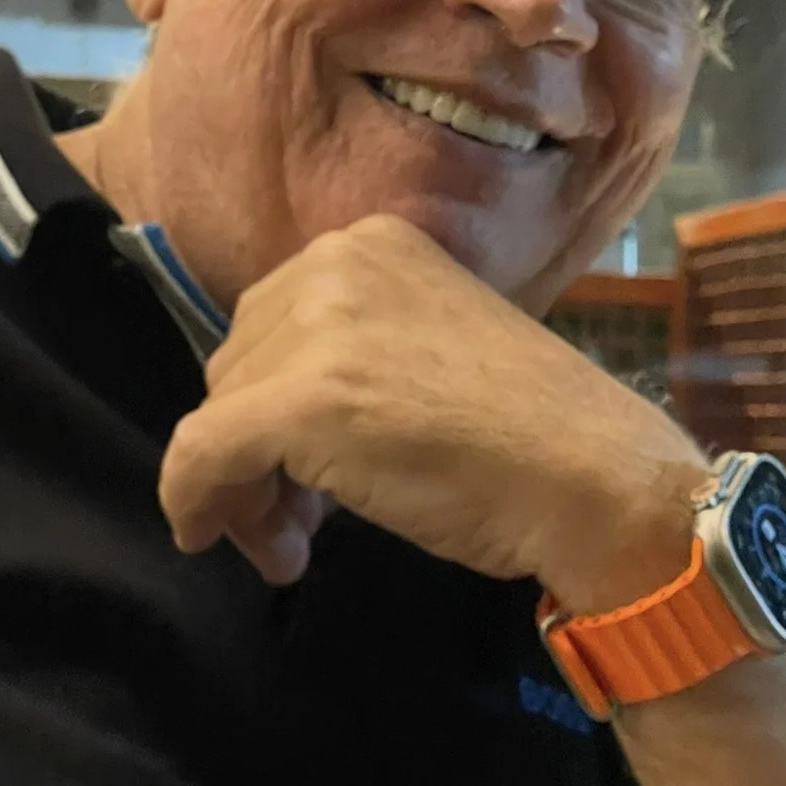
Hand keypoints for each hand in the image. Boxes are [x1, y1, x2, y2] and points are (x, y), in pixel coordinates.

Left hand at [159, 215, 706, 610]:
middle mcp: (334, 260)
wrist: (590, 475)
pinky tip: (212, 536)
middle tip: (299, 520)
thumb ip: (352, 354)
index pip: (275, 322)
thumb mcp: (427, 348)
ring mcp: (317, 325)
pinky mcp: (298, 399)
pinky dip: (194, 499)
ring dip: (244, 484)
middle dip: (255, 445)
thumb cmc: (530, 426)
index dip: (272, 402)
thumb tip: (267, 426)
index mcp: (372, 241)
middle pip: (240, 362)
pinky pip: (200, 454)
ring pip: (217, 410)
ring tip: (293, 544)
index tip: (301, 469)